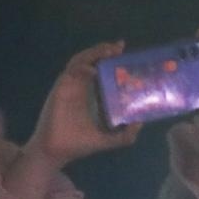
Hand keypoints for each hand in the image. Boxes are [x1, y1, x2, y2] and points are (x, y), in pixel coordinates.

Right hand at [26, 41, 144, 166]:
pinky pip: (72, 71)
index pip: (102, 72)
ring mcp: (70, 85)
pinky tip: (95, 71)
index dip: (112, 62)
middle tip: (120, 47)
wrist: (57, 151)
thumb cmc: (79, 145)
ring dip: (95, 52)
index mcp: (90, 95)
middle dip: (105, 51)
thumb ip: (125, 135)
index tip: (126, 55)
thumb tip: (140, 123)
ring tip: (110, 50)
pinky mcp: (61, 87)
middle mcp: (80, 87)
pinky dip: (83, 67)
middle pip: (93, 61)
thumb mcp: (108, 140)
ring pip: (82, 60)